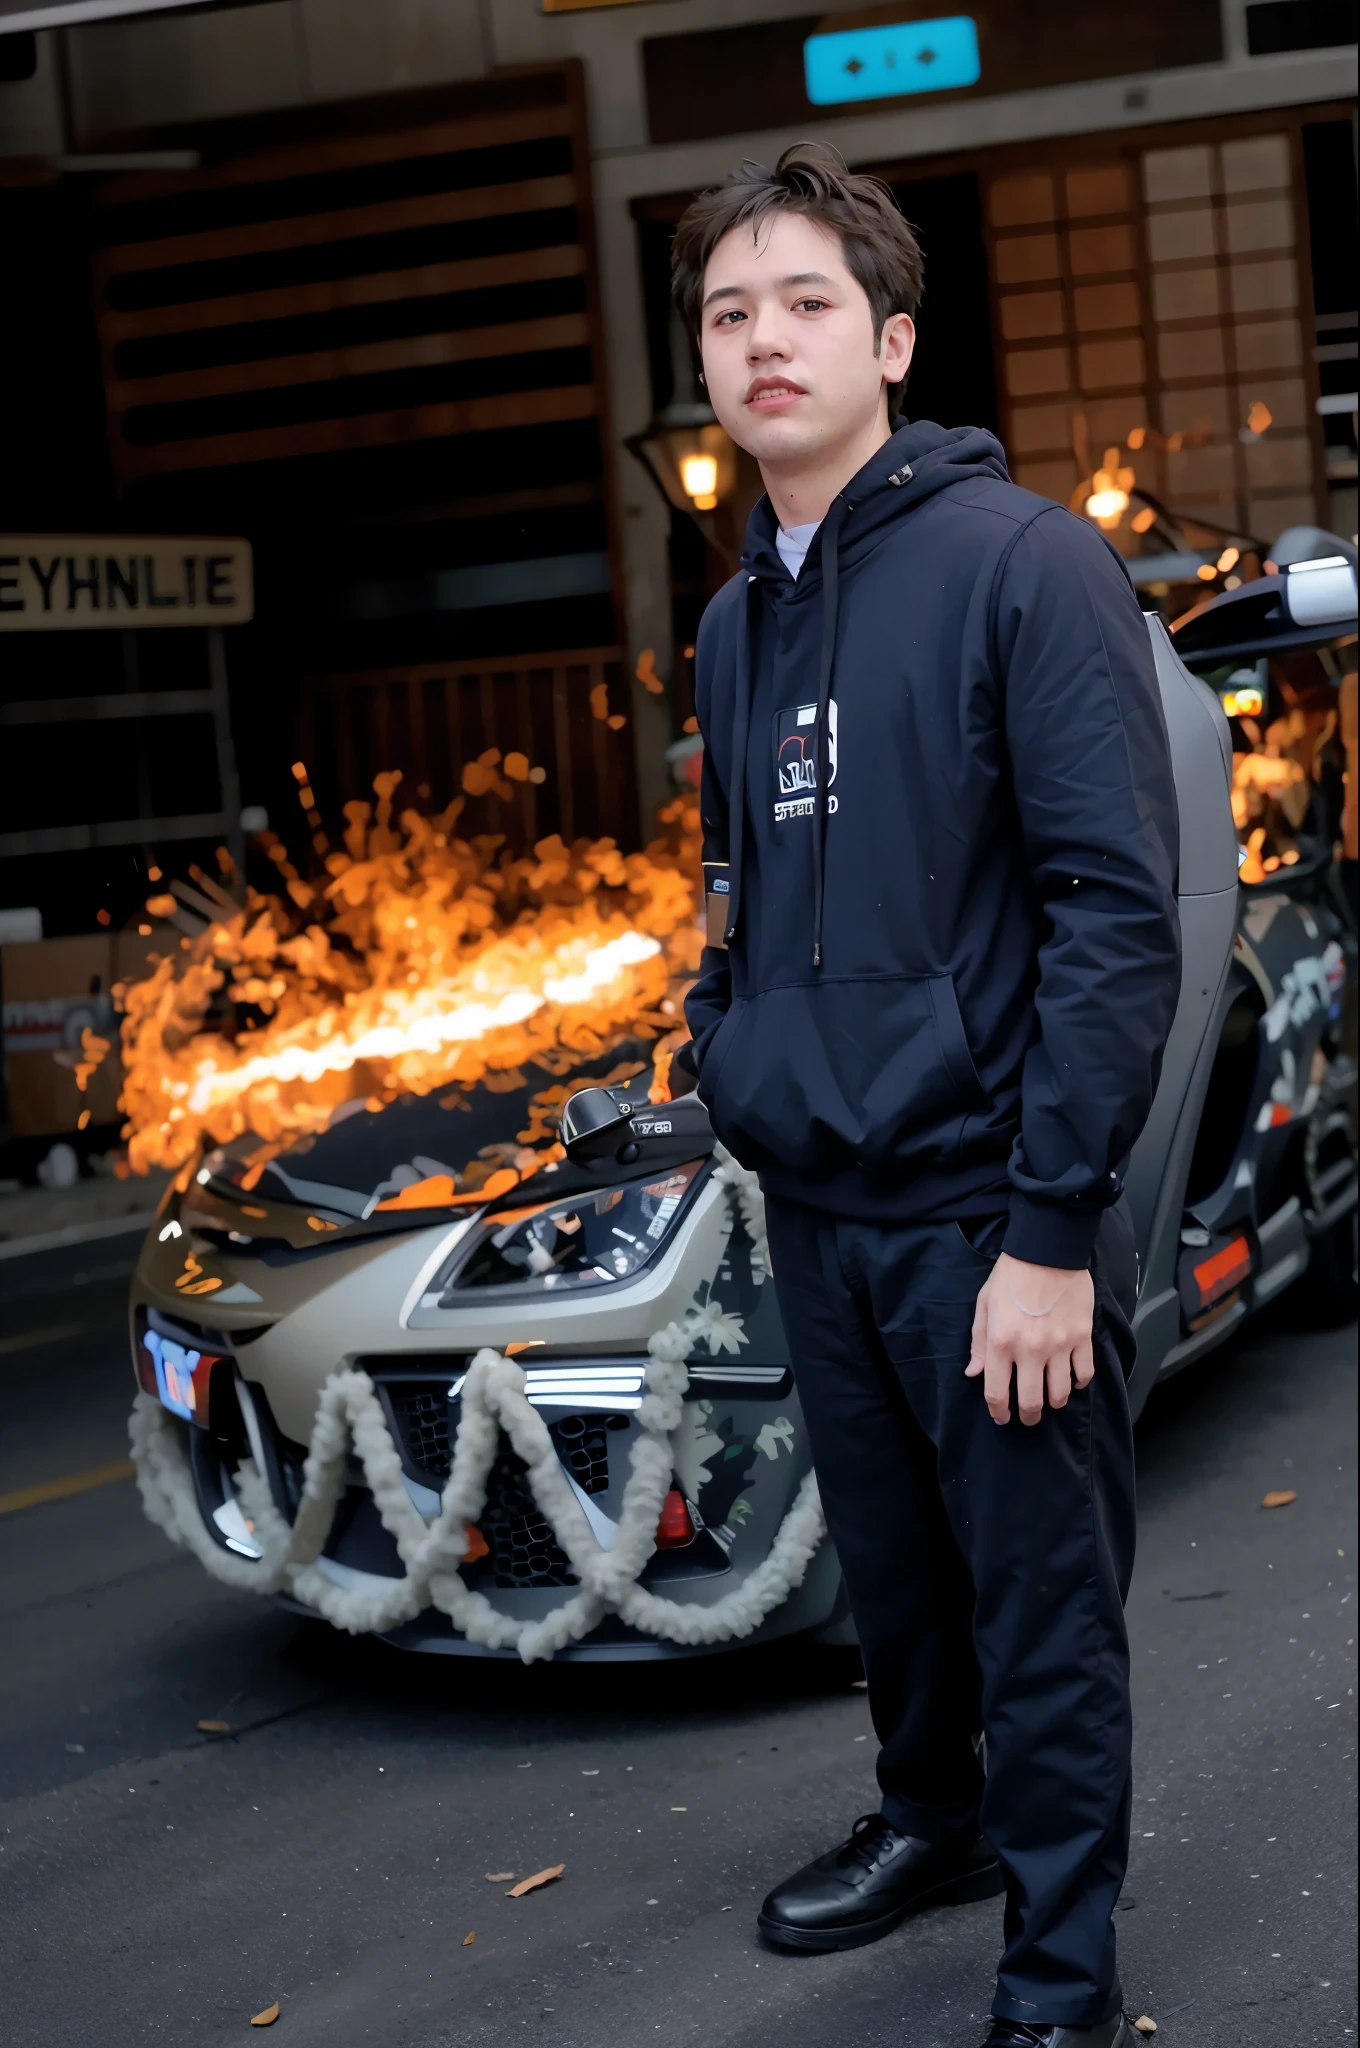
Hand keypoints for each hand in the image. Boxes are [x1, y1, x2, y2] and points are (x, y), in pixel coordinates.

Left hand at [965, 1252, 1094, 1426]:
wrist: (1046, 1251)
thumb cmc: (1010, 1276)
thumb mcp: (984, 1305)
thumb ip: (978, 1342)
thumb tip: (974, 1374)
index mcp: (1001, 1343)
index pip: (998, 1393)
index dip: (999, 1412)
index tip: (1002, 1418)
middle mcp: (1031, 1350)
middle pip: (1032, 1402)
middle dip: (1029, 1417)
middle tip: (1029, 1418)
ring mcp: (1060, 1346)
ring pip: (1060, 1393)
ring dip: (1054, 1402)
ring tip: (1050, 1399)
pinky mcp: (1082, 1337)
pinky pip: (1085, 1373)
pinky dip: (1079, 1382)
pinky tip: (1072, 1380)